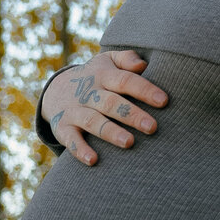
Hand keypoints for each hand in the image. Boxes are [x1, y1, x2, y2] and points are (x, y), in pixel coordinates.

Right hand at [40, 50, 167, 164]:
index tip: (164, 101)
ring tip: (129, 142)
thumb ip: (126, 58)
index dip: (144, 90)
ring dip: (110, 132)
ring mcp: (75, 111)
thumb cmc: (95, 76)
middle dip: (132, 115)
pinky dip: (80, 150)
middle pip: (111, 103)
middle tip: (152, 127)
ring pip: (93, 121)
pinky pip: (70, 140)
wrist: (55, 90)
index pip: (125, 80)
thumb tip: (143, 65)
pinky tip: (93, 160)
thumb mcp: (108, 61)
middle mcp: (89, 93)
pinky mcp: (63, 128)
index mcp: (103, 75)